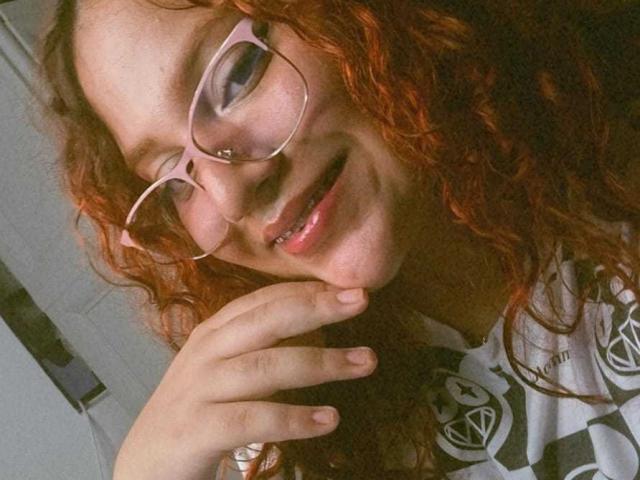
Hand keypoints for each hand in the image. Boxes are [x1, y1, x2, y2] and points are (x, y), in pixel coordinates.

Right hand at [112, 282, 376, 479]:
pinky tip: (329, 418)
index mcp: (213, 334)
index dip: (305, 290)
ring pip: (266, 366)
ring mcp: (199, 389)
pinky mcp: (196, 429)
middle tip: (361, 300)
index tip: (346, 287)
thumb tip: (317, 328)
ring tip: (365, 362)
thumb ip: (258, 347)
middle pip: (266, 320)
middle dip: (316, 307)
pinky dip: (294, 418)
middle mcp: (206, 353)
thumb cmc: (196, 410)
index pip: (262, 300)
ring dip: (321, 363)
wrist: (145, 464)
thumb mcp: (223, 369)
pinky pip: (254, 419)